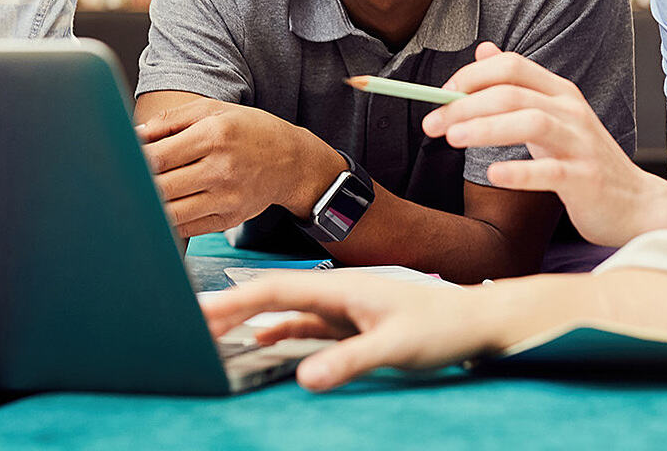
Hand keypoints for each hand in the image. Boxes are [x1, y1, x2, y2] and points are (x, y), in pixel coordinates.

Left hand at [135, 100, 344, 237]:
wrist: (291, 161)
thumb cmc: (249, 130)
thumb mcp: (215, 110)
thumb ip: (172, 120)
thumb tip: (135, 134)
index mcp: (215, 135)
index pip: (160, 156)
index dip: (134, 161)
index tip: (120, 160)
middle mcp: (221, 169)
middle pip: (161, 187)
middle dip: (137, 186)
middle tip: (119, 182)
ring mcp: (226, 198)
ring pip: (171, 212)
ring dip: (148, 207)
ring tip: (135, 198)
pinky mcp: (228, 219)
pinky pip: (186, 227)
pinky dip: (167, 221)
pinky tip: (158, 211)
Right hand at [202, 271, 514, 390]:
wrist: (479, 320)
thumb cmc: (444, 327)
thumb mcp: (396, 347)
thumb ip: (350, 361)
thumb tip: (305, 378)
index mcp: (340, 287)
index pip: (276, 290)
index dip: (235, 301)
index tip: (198, 310)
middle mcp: (336, 291)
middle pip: (272, 296)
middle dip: (231, 307)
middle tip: (188, 319)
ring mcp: (343, 307)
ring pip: (285, 311)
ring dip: (251, 320)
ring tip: (213, 329)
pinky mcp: (353, 323)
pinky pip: (306, 326)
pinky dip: (280, 332)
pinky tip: (263, 342)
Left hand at [424, 42, 666, 246]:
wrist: (637, 204)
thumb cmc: (583, 160)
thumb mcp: (552, 115)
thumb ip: (518, 85)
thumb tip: (483, 48)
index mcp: (559, 92)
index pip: (511, 66)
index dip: (472, 75)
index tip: (442, 95)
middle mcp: (571, 111)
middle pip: (513, 93)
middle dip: (466, 105)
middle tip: (431, 123)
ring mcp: (581, 144)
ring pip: (531, 122)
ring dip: (487, 128)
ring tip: (453, 139)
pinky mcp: (586, 179)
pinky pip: (551, 171)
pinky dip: (520, 171)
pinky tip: (493, 174)